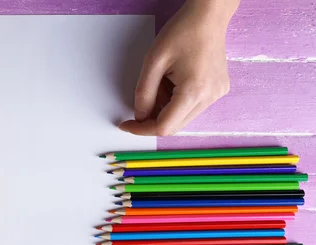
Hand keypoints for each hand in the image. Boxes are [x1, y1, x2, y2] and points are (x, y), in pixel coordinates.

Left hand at [120, 0, 236, 135]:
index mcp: (194, 91)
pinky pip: (192, 107)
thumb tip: (139, 116)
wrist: (208, 15)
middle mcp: (209, 98)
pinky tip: (174, 81)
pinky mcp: (218, 91)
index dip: (141, 129)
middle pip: (174, 126)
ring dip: (165, 108)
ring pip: (182, 118)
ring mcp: (216, 95)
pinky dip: (177, 101)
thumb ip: (144, 93)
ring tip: (163, 81)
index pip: (164, 127)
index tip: (127, 124)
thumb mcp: (153, 62)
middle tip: (142, 101)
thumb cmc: (183, 31)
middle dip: (153, 118)